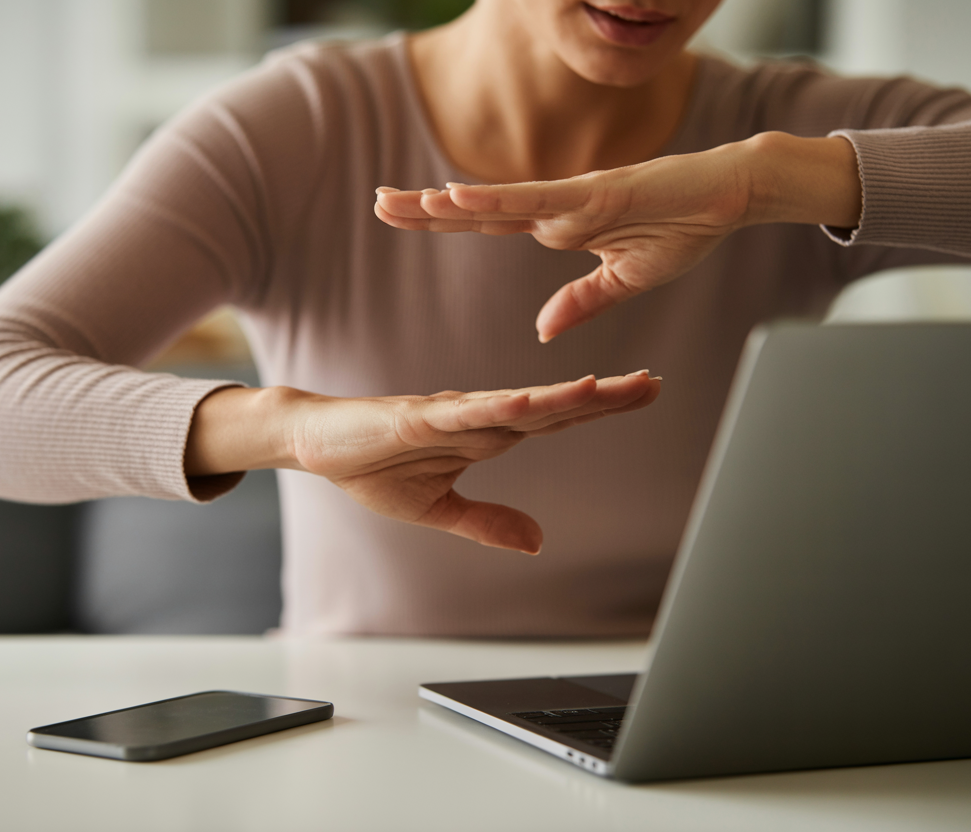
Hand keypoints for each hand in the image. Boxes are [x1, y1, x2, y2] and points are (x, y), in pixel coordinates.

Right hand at [186, 373, 659, 552]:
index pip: (555, 419)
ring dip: (563, 396)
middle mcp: (479, 417)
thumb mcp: (437, 508)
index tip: (644, 394)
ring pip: (519, 403)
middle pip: (552, 405)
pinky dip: (504, 406)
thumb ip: (487, 522)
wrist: (317, 444)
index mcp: (487, 434)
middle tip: (653, 382)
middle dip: (604, 395)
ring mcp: (451, 414)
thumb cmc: (373, 467)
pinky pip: (469, 411)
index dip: (600, 406)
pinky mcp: (419, 415)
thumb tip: (537, 541)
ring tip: (609, 387)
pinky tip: (536, 401)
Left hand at [375, 133, 860, 341]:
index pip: (489, 224)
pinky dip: (495, 201)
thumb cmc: (683, 229)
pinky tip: (456, 198)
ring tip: (397, 201)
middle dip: (426, 208)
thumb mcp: (623, 280)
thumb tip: (543, 329)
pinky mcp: (594, 196)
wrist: (730, 198)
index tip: (405, 215)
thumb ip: (581, 301)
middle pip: (478, 211)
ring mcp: (571, 200)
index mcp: (560, 224)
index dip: (446, 219)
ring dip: (445, 203)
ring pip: (495, 203)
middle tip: (378, 202)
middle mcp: (556, 208)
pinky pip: (534, 201)